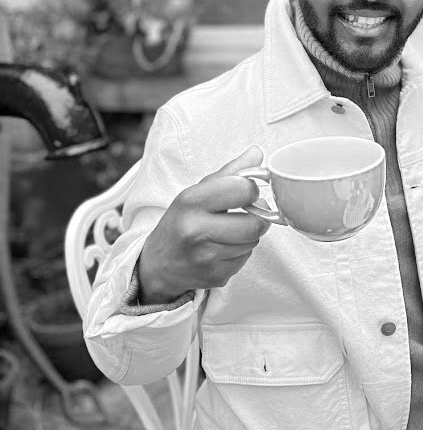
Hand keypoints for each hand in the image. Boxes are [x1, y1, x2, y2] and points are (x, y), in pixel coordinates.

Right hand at [138, 146, 270, 303]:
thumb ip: (230, 172)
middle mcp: (196, 230)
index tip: (246, 192)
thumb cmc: (182, 221)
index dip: (251, 190)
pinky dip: (241, 252)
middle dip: (257, 217)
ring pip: (253, 241)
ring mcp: (205, 256)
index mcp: (191, 201)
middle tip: (247, 213)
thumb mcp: (198, 191)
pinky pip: (246, 259)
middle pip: (255, 223)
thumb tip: (257, 153)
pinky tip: (224, 248)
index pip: (243, 189)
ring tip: (230, 230)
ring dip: (249, 235)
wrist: (158, 263)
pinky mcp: (215, 276)